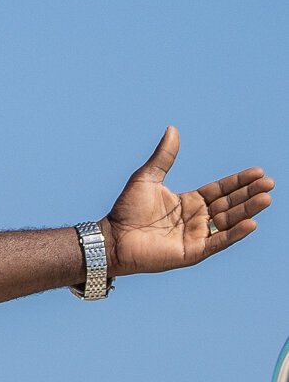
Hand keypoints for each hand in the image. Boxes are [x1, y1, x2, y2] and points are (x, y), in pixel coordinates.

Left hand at [104, 126, 272, 275]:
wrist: (113, 237)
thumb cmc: (126, 209)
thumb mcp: (147, 177)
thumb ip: (164, 156)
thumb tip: (172, 129)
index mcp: (189, 202)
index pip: (220, 190)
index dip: (239, 182)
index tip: (259, 172)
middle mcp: (197, 219)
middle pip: (230, 204)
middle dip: (249, 194)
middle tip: (269, 183)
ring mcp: (197, 236)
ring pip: (229, 221)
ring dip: (248, 211)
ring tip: (266, 199)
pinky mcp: (193, 252)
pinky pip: (219, 241)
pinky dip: (235, 233)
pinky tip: (251, 223)